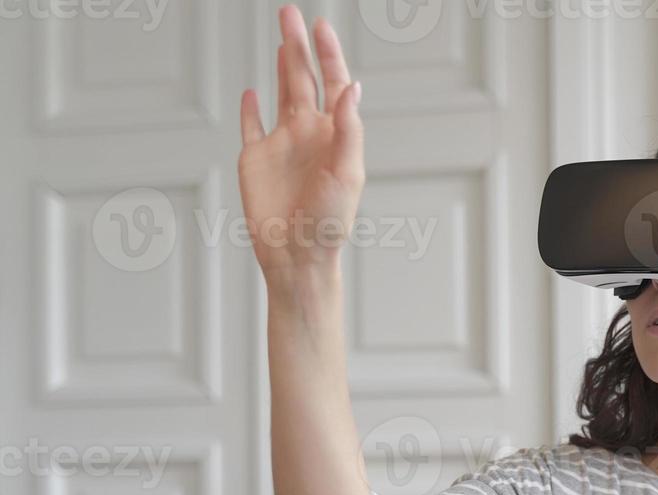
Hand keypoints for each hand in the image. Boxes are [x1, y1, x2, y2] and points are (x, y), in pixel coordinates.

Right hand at [238, 6, 362, 274]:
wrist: (297, 254)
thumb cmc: (329, 221)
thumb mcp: (347, 172)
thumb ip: (349, 128)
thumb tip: (352, 87)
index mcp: (333, 134)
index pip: (334, 84)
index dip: (329, 55)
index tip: (322, 26)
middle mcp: (308, 134)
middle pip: (303, 78)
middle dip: (298, 45)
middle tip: (291, 13)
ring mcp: (281, 145)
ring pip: (279, 94)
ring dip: (281, 66)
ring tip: (282, 40)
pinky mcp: (255, 159)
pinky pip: (251, 127)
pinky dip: (250, 109)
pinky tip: (251, 93)